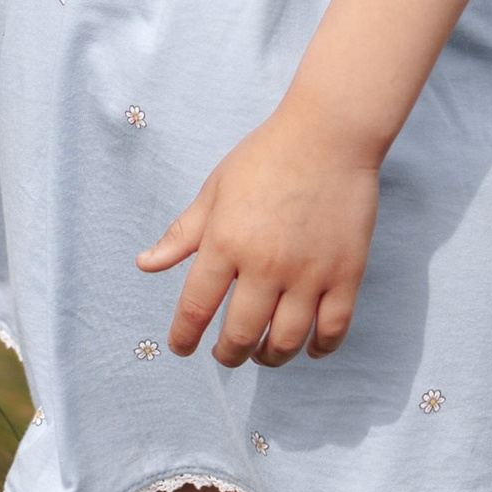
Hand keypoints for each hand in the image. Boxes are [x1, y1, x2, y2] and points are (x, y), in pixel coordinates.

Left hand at [139, 99, 382, 365]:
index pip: (196, 308)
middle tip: (225, 355)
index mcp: (225, 242)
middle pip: (240, 334)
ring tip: (262, 353)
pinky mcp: (346, 274)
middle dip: (227, 354)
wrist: (330, 135)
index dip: (184, 337)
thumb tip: (144, 265)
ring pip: (285, 340)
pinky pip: (332, 328)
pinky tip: (308, 348)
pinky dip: (319, 348)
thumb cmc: (266, 157)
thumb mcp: (215, 191)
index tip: (182, 348)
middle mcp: (265, 264)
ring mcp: (309, 272)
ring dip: (269, 357)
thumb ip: (182, 235)